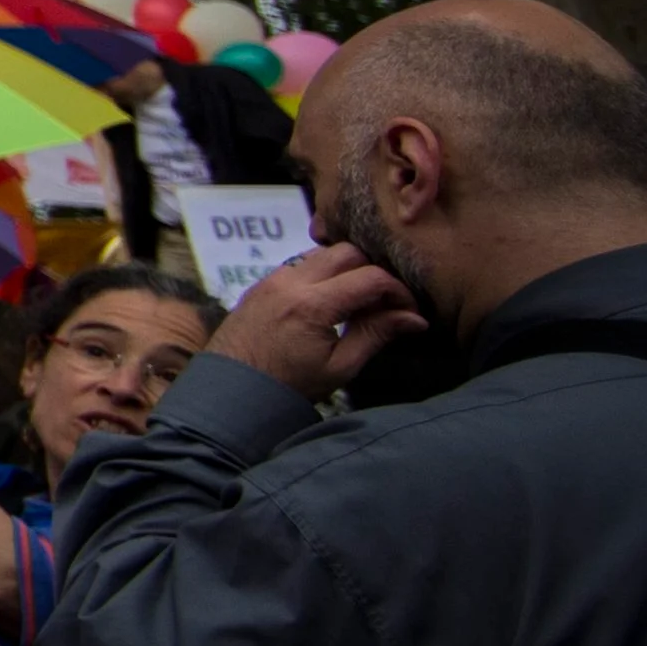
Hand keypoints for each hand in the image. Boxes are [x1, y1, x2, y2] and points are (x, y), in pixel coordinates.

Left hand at [206, 242, 425, 400]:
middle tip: (385, 303)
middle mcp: (289, 282)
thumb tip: (415, 319)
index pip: (371, 277)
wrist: (230, 392)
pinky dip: (322, 273)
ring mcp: (271, 279)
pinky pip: (299, 264)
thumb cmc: (287, 386)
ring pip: (322, 253)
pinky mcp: (260, 284)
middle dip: (374, 272)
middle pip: (347, 253)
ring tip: (359, 301)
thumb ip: (376, 335)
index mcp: (311, 304)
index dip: (398, 292)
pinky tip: (331, 300)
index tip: (408, 312)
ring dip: (347, 269)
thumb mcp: (339, 367)